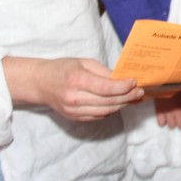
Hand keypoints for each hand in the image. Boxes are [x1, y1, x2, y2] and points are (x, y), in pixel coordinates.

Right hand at [4, 57, 142, 121]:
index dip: (124, 86)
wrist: (40, 83)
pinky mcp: (75, 118)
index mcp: (76, 80)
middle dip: (128, 96)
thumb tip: (123, 79)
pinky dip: (111, 110)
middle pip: (109, 101)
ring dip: (122, 104)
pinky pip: (99, 116)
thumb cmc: (62, 69)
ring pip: (106, 111)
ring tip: (133, 97)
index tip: (135, 82)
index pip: (106, 88)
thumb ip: (103, 72)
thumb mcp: (83, 63)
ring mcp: (74, 111)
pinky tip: (118, 103)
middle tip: (140, 91)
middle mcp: (74, 98)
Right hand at [154, 91, 180, 128]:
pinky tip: (164, 117)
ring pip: (172, 126)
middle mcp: (179, 113)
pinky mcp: (159, 112)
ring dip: (173, 123)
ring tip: (172, 118)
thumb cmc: (180, 88)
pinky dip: (163, 121)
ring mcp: (168, 114)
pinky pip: (161, 123)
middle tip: (180, 119)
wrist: (167, 82)